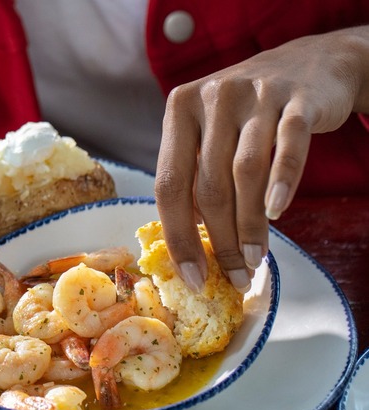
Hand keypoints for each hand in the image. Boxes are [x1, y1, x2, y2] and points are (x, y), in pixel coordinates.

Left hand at [154, 26, 368, 292]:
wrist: (311, 63)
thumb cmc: (247, 114)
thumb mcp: (211, 133)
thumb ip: (195, 175)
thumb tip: (189, 241)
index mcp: (179, 110)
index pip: (168, 184)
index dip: (178, 236)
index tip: (191, 276)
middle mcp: (212, 99)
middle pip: (207, 185)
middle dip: (220, 241)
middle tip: (233, 275)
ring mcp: (254, 95)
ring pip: (245, 172)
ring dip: (250, 224)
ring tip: (254, 259)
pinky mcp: (296, 99)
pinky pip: (287, 146)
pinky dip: (282, 182)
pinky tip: (278, 214)